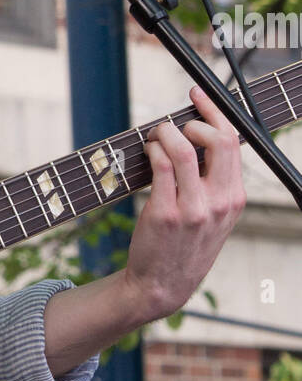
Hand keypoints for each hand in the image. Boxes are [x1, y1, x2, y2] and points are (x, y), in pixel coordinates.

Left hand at [124, 85, 246, 321]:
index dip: (215, 112)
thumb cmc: (184, 246)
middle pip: (217, 140)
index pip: (234, 142)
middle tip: (175, 125)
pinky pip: (159, 165)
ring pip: (183, 149)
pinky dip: (151, 148)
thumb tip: (202, 136)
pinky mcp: (164, 213)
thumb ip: (215, 182)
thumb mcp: (214, 217)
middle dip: (193, 120)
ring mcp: (192, 208)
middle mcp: (218, 202)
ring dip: (164, 133)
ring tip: (155, 137)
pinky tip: (147, 150)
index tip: (198, 94)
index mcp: (234, 198)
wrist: (162, 285)